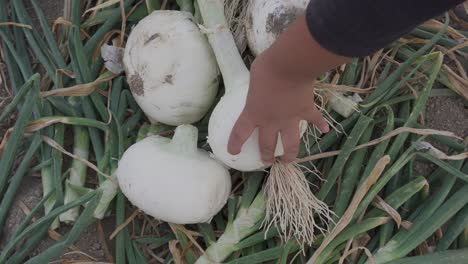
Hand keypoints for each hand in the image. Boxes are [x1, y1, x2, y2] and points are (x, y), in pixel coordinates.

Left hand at [227, 14, 349, 164]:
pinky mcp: (306, 111)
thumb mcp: (253, 79)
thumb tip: (259, 85)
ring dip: (290, 154)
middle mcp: (271, 121)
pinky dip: (321, 124)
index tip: (233, 152)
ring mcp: (290, 118)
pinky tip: (325, 130)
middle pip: (267, 144)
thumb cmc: (266, 69)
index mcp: (254, 113)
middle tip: (267, 162)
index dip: (236, 144)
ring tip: (289, 160)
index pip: (241, 133)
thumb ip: (256, 88)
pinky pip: (315, 120)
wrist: (290, 67)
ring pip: (291, 143)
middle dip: (266, 155)